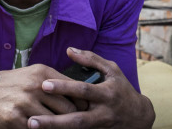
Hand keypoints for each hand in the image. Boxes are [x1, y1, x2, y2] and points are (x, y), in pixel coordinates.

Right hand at [0, 64, 85, 128]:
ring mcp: (25, 102)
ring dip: (57, 127)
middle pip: (68, 110)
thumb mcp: (33, 75)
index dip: (82, 105)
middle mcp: (35, 86)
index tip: (84, 112)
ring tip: (59, 127)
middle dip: (73, 121)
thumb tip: (81, 93)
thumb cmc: (13, 84)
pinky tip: (38, 127)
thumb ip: (56, 82)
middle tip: (73, 126)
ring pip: (55, 123)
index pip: (75, 91)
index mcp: (43, 73)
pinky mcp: (15, 119)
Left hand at [27, 48, 154, 128]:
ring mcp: (99, 127)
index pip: (83, 91)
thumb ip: (91, 59)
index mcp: (106, 94)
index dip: (64, 88)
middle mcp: (103, 114)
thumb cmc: (121, 88)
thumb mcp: (112, 70)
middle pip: (76, 120)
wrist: (140, 117)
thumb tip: (69, 50)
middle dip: (54, 121)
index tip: (44, 84)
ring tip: (32, 126)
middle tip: (32, 119)